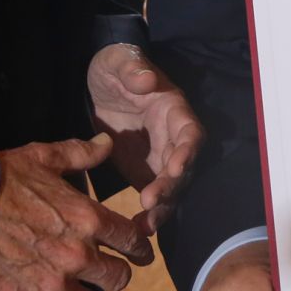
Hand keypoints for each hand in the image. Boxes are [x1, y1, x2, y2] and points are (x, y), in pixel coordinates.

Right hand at [0, 133, 154, 290]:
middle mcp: (77, 257)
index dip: (140, 249)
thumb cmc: (2, 178)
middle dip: (114, 274)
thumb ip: (80, 153)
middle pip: (118, 279)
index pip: (133, 241)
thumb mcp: (43, 157)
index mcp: (88, 220)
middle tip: (104, 271)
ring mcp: (52, 286)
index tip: (139, 254)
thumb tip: (107, 143)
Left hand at [87, 43, 202, 233]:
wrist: (100, 84)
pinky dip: (148, 214)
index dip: (187, 150)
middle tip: (150, 201)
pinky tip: (135, 229)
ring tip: (144, 226)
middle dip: (170, 186)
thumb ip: (131, 68)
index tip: (175, 167)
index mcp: (173, 108)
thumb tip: (148, 79)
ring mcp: (160, 157)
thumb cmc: (114, 66)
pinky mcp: (145, 172)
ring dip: (162, 207)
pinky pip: (154, 197)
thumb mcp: (117, 61)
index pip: (190, 132)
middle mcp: (173, 136)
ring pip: (172, 188)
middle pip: (183, 167)